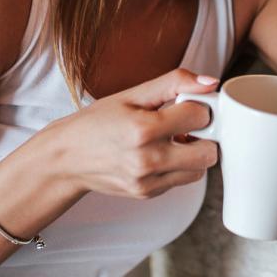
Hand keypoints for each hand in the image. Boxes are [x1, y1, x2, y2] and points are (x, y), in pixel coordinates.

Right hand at [44, 69, 219, 199]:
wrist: (65, 158)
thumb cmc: (97, 123)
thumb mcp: (132, 94)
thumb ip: (174, 84)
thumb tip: (210, 82)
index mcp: (143, 129)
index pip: (201, 117)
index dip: (199, 107)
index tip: (187, 105)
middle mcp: (147, 159)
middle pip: (209, 152)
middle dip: (204, 136)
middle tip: (187, 126)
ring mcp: (147, 181)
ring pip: (199, 170)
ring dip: (193, 154)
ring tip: (172, 141)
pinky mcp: (147, 194)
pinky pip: (181, 181)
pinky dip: (177, 167)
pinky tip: (159, 155)